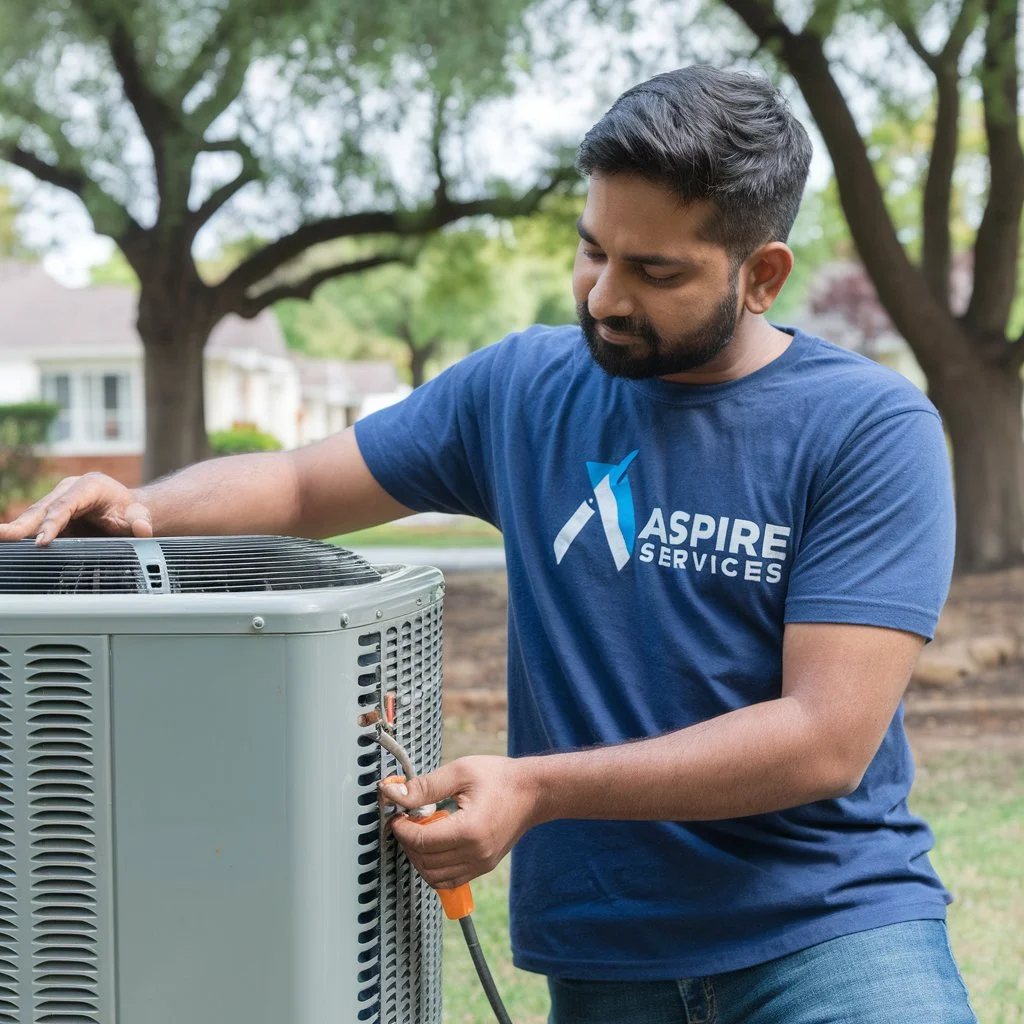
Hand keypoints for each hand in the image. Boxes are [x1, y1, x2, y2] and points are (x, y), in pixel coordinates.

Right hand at [0, 473, 153, 544]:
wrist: (127, 509)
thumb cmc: (130, 511)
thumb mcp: (139, 516)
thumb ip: (141, 521)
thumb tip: (143, 529)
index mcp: (89, 486)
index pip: (66, 505)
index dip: (53, 523)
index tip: (42, 540)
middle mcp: (69, 489)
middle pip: (44, 508)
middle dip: (24, 524)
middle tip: (5, 535)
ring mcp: (59, 500)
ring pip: (35, 515)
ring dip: (16, 528)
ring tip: (1, 537)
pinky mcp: (53, 512)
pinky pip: (35, 522)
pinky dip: (21, 531)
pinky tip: (8, 539)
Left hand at [379, 755, 542, 889]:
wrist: (534, 791)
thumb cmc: (499, 777)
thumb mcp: (460, 771)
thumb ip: (424, 786)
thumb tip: (392, 793)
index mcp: (469, 830)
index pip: (421, 841)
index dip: (401, 829)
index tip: (396, 816)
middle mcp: (476, 854)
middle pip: (424, 861)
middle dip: (408, 842)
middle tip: (407, 821)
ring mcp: (481, 864)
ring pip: (434, 877)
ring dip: (419, 857)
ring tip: (421, 832)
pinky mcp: (484, 866)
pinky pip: (449, 879)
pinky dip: (434, 867)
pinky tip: (434, 843)